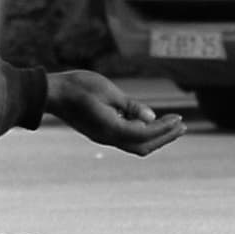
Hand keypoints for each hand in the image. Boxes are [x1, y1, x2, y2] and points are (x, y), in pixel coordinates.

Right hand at [44, 71, 185, 155]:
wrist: (52, 93)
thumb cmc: (78, 87)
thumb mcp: (108, 91)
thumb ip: (130, 106)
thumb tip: (151, 117)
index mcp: (110, 128)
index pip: (145, 134)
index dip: (164, 128)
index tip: (178, 119)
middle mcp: (107, 138)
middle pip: (143, 146)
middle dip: (165, 137)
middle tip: (183, 126)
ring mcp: (103, 137)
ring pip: (135, 145)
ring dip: (156, 137)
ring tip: (173, 126)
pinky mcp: (100, 132)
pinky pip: (127, 138)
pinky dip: (143, 133)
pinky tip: (150, 121)